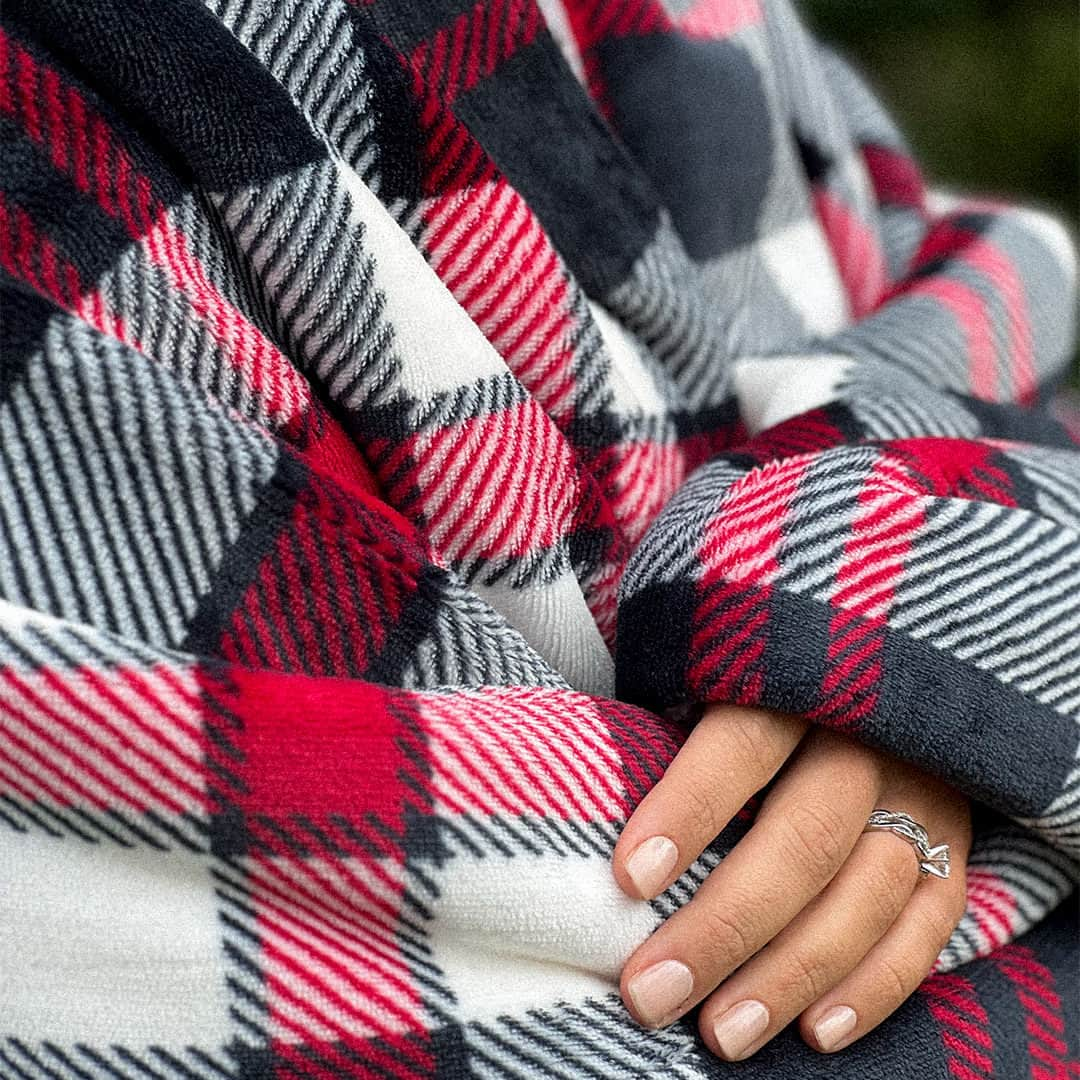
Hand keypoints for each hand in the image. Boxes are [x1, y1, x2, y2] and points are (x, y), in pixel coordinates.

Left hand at [613, 704, 970, 1059]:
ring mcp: (922, 792)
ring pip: (866, 892)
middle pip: (804, 838)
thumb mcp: (715, 672)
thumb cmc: (756, 685)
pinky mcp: (955, 842)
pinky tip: (816, 1030)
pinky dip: (876, 984)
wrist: (876, 675)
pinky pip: (928, 924)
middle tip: (650, 993)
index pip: (743, 744)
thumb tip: (591, 796)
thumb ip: (669, 718)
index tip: (628, 881)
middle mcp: (869, 737)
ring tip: (721, 1032)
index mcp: (798, 680)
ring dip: (792, 974)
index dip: (689, 810)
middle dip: (725, 926)